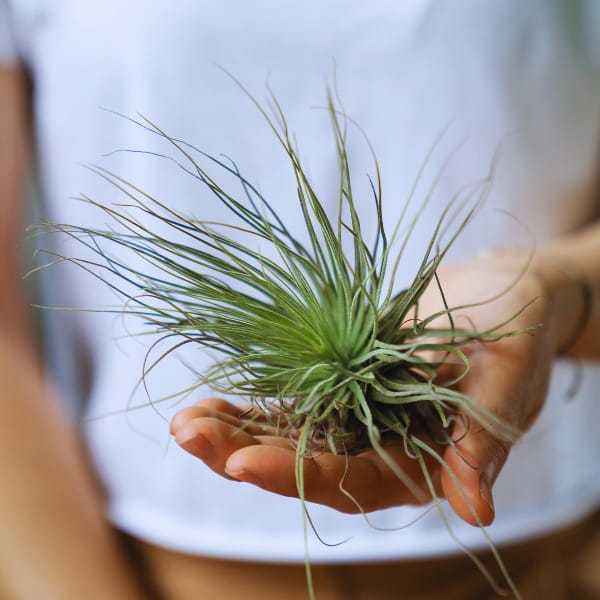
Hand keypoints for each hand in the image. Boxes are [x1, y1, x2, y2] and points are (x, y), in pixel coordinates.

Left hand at [170, 253, 559, 526]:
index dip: (297, 474)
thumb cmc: (515, 328)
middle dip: (243, 453)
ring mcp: (357, 417)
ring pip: (289, 436)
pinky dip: (254, 403)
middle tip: (187, 435)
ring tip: (184, 421)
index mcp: (424, 459)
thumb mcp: (508, 374)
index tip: (240, 464)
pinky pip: (293, 402)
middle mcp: (383, 447)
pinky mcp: (342, 386)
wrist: (500, 293)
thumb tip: (477, 510)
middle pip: (304, 464)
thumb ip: (485, 438)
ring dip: (236, 430)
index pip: (352, 481)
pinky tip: (212, 402)